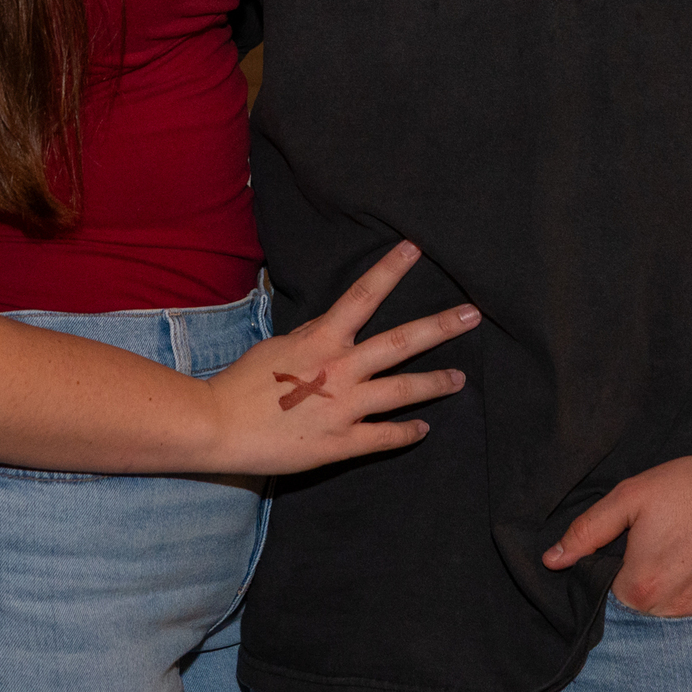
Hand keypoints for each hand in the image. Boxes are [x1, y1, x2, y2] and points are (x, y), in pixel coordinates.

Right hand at [205, 240, 475, 473]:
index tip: (415, 249)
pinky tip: (423, 428)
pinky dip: (406, 432)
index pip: (363, 295)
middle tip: (472, 315)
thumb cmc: (243, 382)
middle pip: (401, 342)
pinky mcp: (341, 443)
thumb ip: (312, 337)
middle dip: (440, 326)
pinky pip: (383, 436)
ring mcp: (345, 408)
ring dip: (435, 382)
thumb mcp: (278, 346)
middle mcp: (341, 370)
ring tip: (460, 378)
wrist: (219, 426)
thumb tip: (332, 327)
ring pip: (402, 390)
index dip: (390, 270)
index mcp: (322, 340)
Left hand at [540, 452, 691, 617]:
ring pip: (676, 605)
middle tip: (660, 536)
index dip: (616, 564)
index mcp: (641, 589)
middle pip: (643, 602)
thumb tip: (551, 560)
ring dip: (673, 582)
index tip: (630, 540)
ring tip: (684, 541)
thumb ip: (586, 532)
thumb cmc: (691, 486)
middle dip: (644, 575)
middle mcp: (674, 609)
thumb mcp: (629, 498)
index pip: (611, 593)